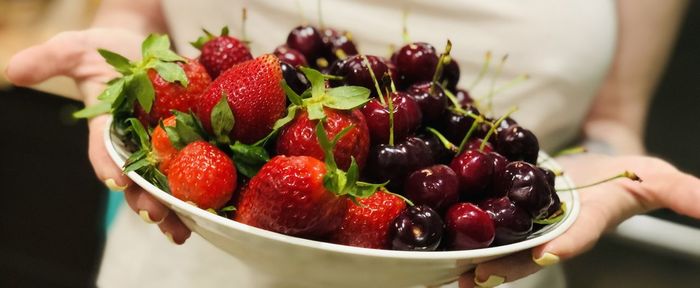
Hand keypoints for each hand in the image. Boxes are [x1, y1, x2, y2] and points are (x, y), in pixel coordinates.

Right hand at [6, 28, 190, 243]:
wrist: (145, 47)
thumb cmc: (107, 52)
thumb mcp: (77, 49)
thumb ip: (50, 59)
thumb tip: (13, 70)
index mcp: (108, 131)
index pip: (105, 153)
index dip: (109, 167)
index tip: (117, 181)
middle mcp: (136, 145)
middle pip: (140, 181)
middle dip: (147, 201)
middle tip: (157, 217)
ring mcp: (166, 144)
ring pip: (170, 182)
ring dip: (177, 207)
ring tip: (185, 229)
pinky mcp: (195, 137)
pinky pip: (203, 161)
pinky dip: (210, 181)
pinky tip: (218, 203)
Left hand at [457, 154, 699, 286]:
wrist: (596, 165)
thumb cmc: (627, 175)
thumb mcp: (659, 179)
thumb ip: (684, 196)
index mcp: (587, 223)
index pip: (578, 237)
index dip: (564, 246)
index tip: (546, 255)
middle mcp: (553, 230)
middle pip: (527, 252)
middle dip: (503, 267)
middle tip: (477, 278)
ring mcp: (528, 222)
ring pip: (500, 245)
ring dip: (476, 258)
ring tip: (450, 270)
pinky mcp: (506, 206)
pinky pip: (485, 222)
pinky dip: (463, 232)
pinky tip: (439, 240)